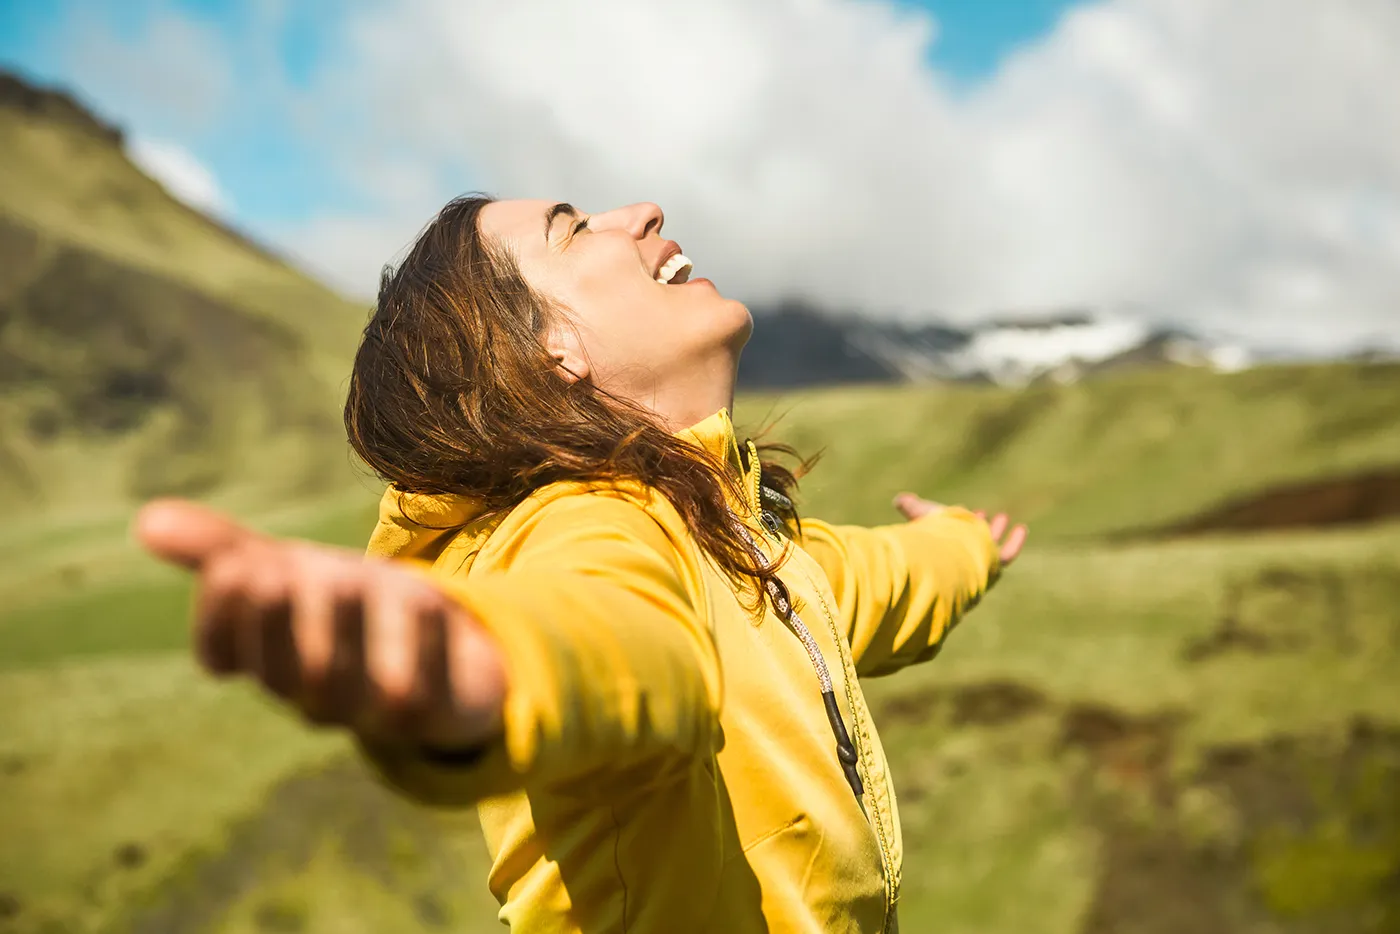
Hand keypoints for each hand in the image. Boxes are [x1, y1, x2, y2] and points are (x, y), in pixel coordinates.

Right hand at [134, 499, 505, 749]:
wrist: (449, 652)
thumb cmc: (347, 609)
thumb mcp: (286, 570)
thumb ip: (222, 550)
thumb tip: (145, 519)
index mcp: (269, 660)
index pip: (222, 652)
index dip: (221, 614)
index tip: (235, 564)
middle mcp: (314, 694)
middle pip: (285, 671)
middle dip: (278, 620)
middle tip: (278, 569)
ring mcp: (374, 711)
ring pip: (349, 687)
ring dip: (346, 630)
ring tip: (346, 578)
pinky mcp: (437, 712)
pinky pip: (423, 693)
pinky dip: (423, 644)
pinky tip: (428, 597)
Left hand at [893, 492, 1027, 564]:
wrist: (947, 555)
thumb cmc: (932, 536)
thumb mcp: (922, 516)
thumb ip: (912, 507)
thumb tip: (899, 500)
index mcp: (941, 550)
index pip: (949, 538)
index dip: (955, 524)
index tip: (961, 510)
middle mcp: (959, 559)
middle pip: (969, 543)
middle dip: (975, 527)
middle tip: (981, 513)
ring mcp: (977, 563)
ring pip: (990, 548)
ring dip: (995, 532)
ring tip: (1003, 517)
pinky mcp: (993, 565)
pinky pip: (1007, 555)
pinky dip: (1015, 542)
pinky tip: (1022, 528)